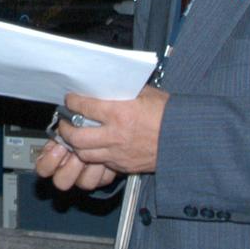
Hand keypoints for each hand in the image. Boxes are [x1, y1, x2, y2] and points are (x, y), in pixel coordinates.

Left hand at [34, 87, 167, 191]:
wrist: (184, 137)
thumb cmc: (167, 112)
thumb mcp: (143, 93)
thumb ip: (121, 90)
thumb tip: (104, 83)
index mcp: (119, 112)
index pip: (83, 107)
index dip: (72, 102)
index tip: (69, 99)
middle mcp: (115, 134)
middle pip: (76, 136)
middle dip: (65, 129)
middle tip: (65, 121)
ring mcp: (118, 152)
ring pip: (84, 153)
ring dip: (76, 145)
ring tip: (75, 137)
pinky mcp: (124, 165)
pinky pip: (101, 163)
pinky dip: (92, 156)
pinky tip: (93, 147)